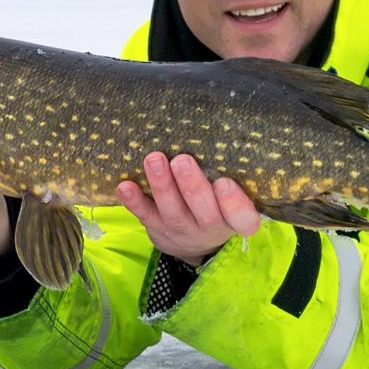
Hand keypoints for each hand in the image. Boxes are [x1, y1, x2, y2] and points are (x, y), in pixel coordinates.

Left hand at [116, 152, 261, 265]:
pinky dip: (134, 201)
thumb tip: (216, 126)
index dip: (234, 203)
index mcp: (234, 218)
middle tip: (182, 161)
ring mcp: (182, 229)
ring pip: (173, 211)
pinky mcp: (158, 229)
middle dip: (192, 186)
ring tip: (154, 160)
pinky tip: (125, 185)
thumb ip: (227, 171)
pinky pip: (146, 216)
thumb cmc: (216, 203)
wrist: (193, 242)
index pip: (243, 218)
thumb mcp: (230, 195)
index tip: (224, 182)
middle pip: (205, 211)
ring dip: (162, 185)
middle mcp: (210, 226)